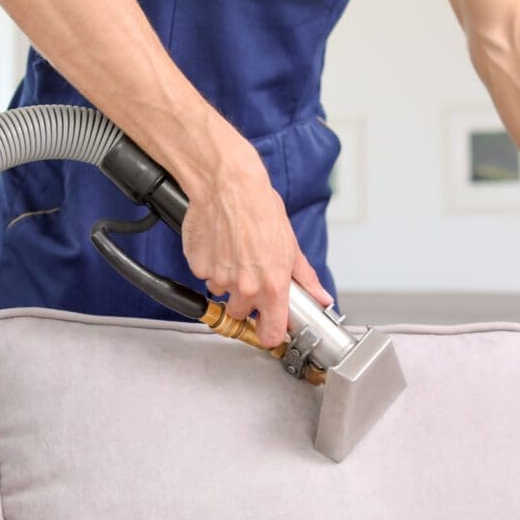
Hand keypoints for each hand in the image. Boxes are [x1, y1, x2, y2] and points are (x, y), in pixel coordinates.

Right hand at [180, 138, 331, 348]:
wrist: (228, 185)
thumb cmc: (260, 208)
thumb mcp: (291, 245)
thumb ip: (305, 279)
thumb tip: (321, 297)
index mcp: (272, 286)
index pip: (270, 334)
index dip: (270, 332)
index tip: (270, 328)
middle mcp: (244, 287)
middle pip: (241, 313)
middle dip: (246, 300)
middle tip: (251, 273)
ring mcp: (219, 278)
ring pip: (222, 292)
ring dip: (228, 280)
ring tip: (235, 251)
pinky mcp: (198, 266)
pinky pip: (205, 275)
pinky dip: (211, 264)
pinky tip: (220, 244)